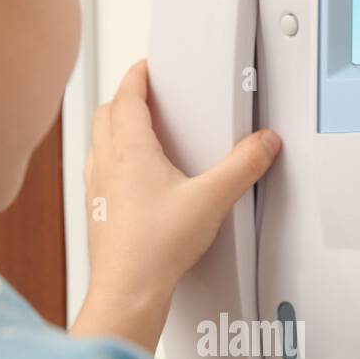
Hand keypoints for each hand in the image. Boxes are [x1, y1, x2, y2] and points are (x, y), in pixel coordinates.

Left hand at [71, 60, 281, 351]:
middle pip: (106, 114)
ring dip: (114, 131)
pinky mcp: (97, 214)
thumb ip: (243, 167)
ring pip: (98, 144)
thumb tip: (263, 145)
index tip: (146, 67)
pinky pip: (99, 175)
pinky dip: (112, 164)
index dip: (137, 76)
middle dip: (125, 99)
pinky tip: (133, 183)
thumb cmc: (154, 249)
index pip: (126, 95)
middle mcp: (106, 164)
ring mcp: (97, 190)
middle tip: (145, 96)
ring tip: (139, 135)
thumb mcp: (212, 199)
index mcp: (129, 150)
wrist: (127, 291)